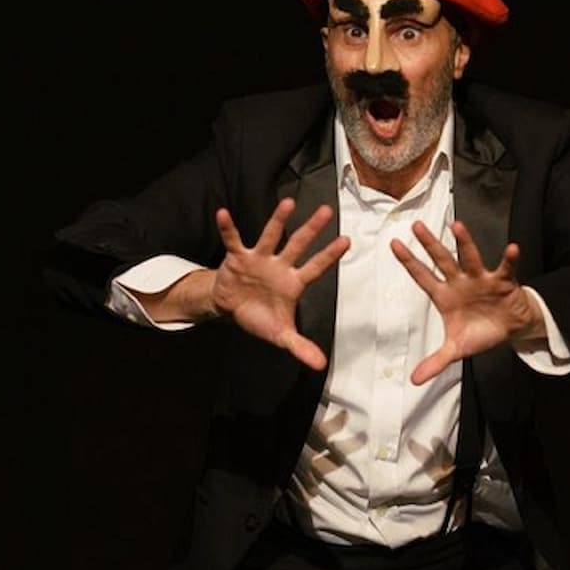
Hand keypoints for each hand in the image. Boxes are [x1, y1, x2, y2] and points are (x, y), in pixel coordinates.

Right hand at [213, 198, 350, 369]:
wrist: (231, 309)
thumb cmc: (260, 317)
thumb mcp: (281, 334)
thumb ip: (300, 346)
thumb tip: (321, 365)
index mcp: (293, 282)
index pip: (316, 267)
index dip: (330, 256)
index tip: (347, 241)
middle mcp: (279, 265)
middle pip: (298, 245)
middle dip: (312, 229)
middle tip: (326, 210)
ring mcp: (259, 259)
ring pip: (270, 236)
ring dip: (278, 220)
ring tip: (288, 203)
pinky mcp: (237, 258)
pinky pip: (232, 240)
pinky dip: (227, 228)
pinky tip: (222, 214)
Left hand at [391, 220, 543, 384]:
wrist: (509, 328)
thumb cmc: (480, 331)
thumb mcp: (456, 349)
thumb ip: (436, 362)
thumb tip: (415, 381)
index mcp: (444, 296)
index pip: (422, 276)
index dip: (409, 262)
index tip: (393, 244)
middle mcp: (460, 282)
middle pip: (442, 260)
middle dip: (430, 244)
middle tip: (416, 226)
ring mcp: (481, 279)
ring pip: (471, 258)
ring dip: (464, 242)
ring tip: (457, 226)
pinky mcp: (503, 281)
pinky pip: (506, 268)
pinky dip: (510, 259)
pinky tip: (513, 249)